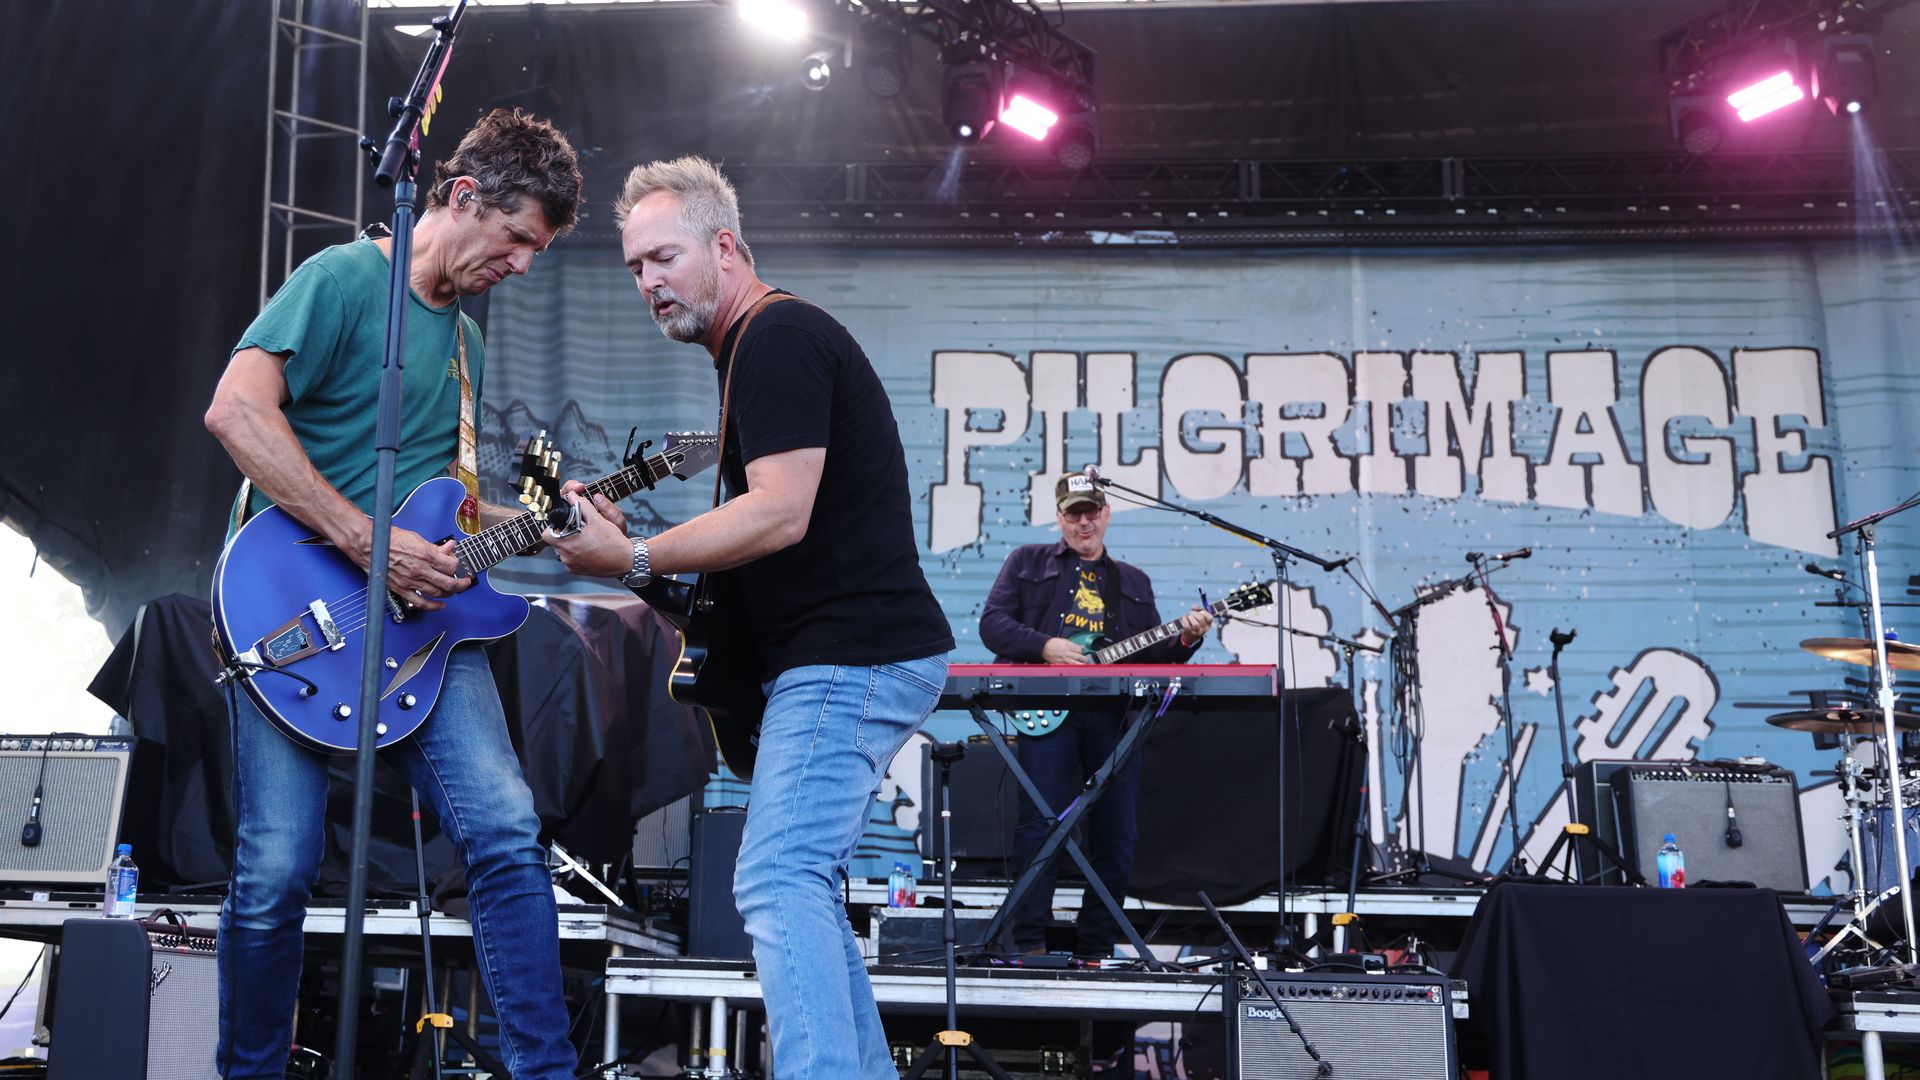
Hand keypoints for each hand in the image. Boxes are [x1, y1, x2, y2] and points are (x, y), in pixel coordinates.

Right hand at [345, 523, 468, 611]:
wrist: (369, 545)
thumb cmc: (390, 539)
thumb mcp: (417, 538)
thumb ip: (435, 547)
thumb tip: (449, 548)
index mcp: (425, 555)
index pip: (451, 566)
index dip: (457, 566)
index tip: (456, 565)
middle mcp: (420, 570)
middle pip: (449, 583)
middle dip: (461, 584)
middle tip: (465, 582)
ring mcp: (411, 581)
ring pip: (438, 593)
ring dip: (450, 593)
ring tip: (454, 590)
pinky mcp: (402, 589)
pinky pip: (421, 602)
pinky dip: (433, 606)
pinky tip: (440, 605)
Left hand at [546, 491, 638, 577]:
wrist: (626, 561)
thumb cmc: (612, 541)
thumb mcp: (597, 519)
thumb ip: (581, 505)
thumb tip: (571, 495)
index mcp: (567, 543)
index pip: (546, 534)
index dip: (554, 526)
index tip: (564, 523)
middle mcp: (566, 557)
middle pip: (555, 542)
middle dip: (563, 534)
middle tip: (576, 529)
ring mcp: (571, 566)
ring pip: (562, 551)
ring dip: (570, 543)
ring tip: (585, 539)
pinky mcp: (577, 571)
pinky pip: (570, 559)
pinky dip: (576, 553)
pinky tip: (588, 548)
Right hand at [1042, 637, 1091, 664]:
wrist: (1043, 646)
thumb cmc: (1053, 643)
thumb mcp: (1064, 640)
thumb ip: (1074, 644)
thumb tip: (1082, 647)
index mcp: (1068, 645)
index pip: (1079, 649)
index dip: (1082, 651)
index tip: (1083, 652)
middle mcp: (1066, 652)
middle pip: (1078, 656)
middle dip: (1084, 659)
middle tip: (1086, 660)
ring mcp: (1063, 659)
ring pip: (1074, 663)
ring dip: (1081, 665)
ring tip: (1084, 666)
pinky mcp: (1059, 664)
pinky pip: (1067, 667)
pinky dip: (1072, 668)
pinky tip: (1076, 669)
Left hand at [1176, 605, 1214, 645]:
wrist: (1190, 637)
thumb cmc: (1195, 624)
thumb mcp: (1198, 618)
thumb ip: (1197, 610)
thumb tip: (1194, 606)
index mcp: (1208, 625)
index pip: (1210, 618)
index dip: (1205, 612)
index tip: (1201, 611)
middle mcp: (1203, 629)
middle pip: (1201, 619)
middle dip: (1195, 613)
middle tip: (1191, 613)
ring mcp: (1196, 632)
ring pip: (1195, 624)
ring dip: (1190, 617)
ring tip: (1188, 616)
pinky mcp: (1189, 632)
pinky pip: (1187, 625)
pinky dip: (1184, 619)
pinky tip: (1184, 617)